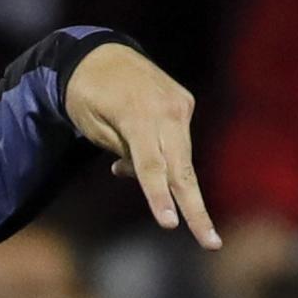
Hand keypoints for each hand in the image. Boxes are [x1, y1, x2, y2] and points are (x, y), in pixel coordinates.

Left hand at [65, 43, 220, 249]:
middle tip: (212, 244)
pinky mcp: (184, 103)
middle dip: (194, 210)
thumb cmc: (85, 95)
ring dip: (165, 180)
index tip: (169, 225)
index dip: (159, 198)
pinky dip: (160, 155)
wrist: (98, 54)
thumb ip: (121, 151)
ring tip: (118, 161)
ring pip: (181, 159)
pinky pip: (176, 142)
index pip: (151, 167)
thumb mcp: (91, 125)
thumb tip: (137, 173)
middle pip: (182, 170)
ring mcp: (180, 105)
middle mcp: (168, 110)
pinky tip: (130, 144)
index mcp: (138, 116)